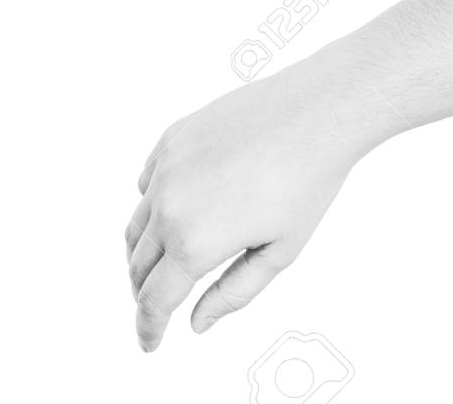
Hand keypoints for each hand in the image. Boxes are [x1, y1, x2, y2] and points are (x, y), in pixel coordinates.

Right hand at [125, 62, 372, 350]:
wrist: (316, 111)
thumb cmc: (309, 181)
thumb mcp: (280, 251)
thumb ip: (233, 293)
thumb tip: (197, 323)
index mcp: (195, 242)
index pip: (155, 300)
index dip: (149, 327)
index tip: (150, 342)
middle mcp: (169, 205)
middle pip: (138, 265)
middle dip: (145, 292)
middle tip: (160, 305)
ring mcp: (167, 167)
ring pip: (136, 225)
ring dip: (142, 253)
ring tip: (162, 265)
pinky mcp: (173, 138)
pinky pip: (147, 182)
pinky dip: (153, 205)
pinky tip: (176, 210)